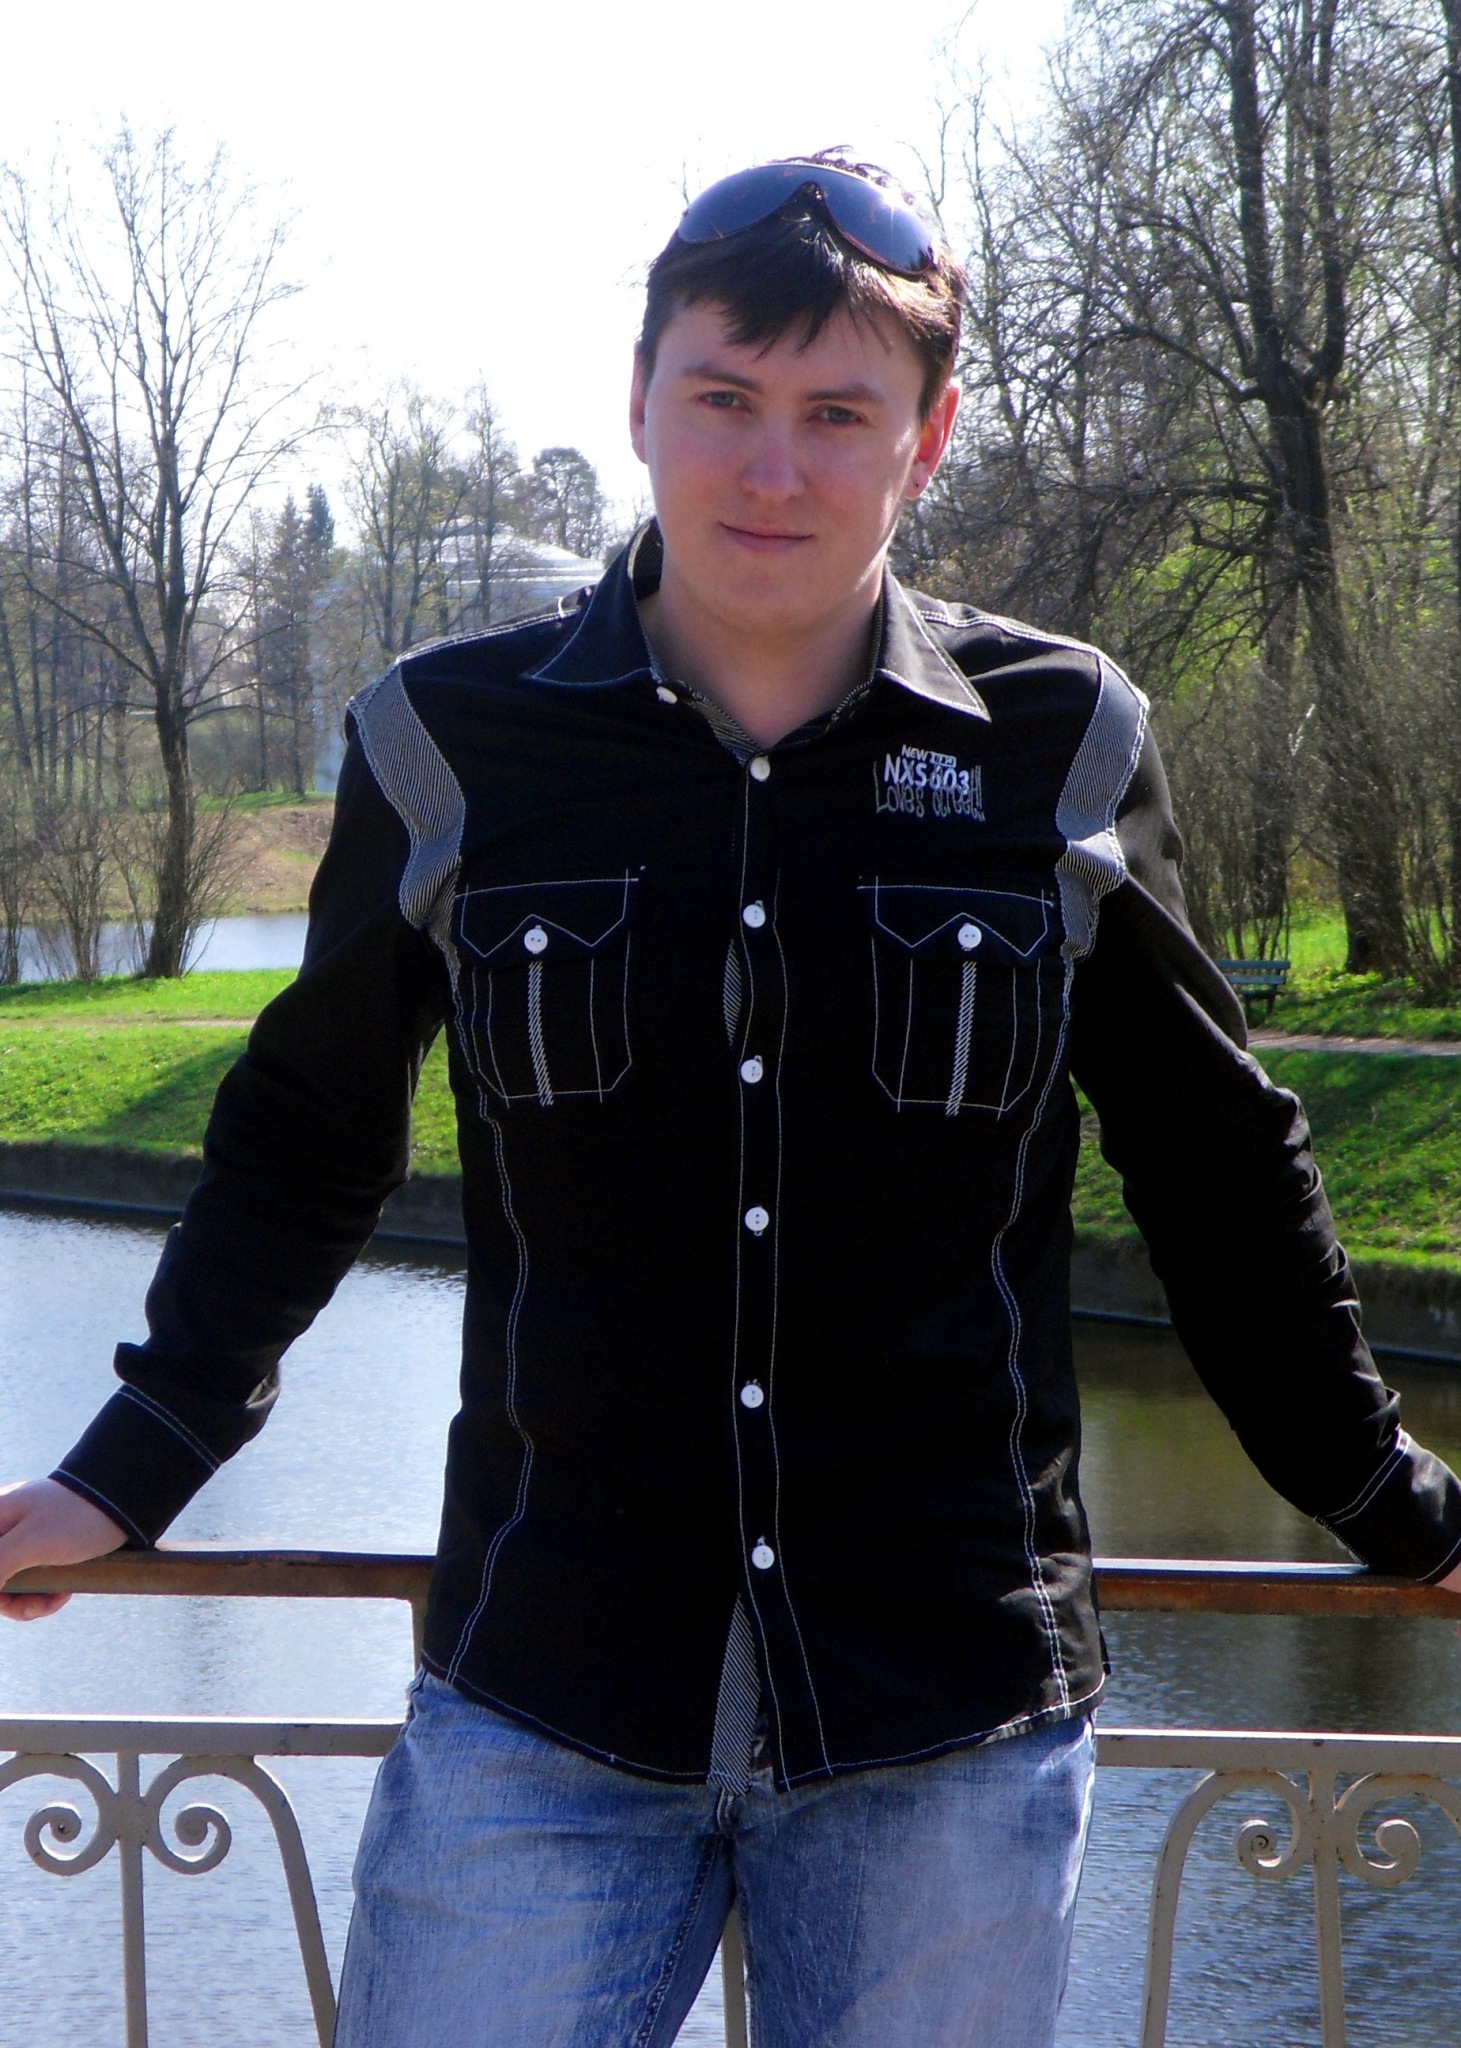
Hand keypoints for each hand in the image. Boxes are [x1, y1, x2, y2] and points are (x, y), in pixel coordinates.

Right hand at [0, 1480, 126, 1620]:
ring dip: (32, 1601)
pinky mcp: (41, 1551)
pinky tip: (64, 1592)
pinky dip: (43, 1595)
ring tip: (59, 1597)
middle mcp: (3, 1528)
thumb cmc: (76, 1517)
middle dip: (14, 1601)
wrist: (126, 1500)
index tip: (15, 1599)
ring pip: (10, 1586)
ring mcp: (22, 1540)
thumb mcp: (30, 1543)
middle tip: (43, 1603)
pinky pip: (30, 1583)